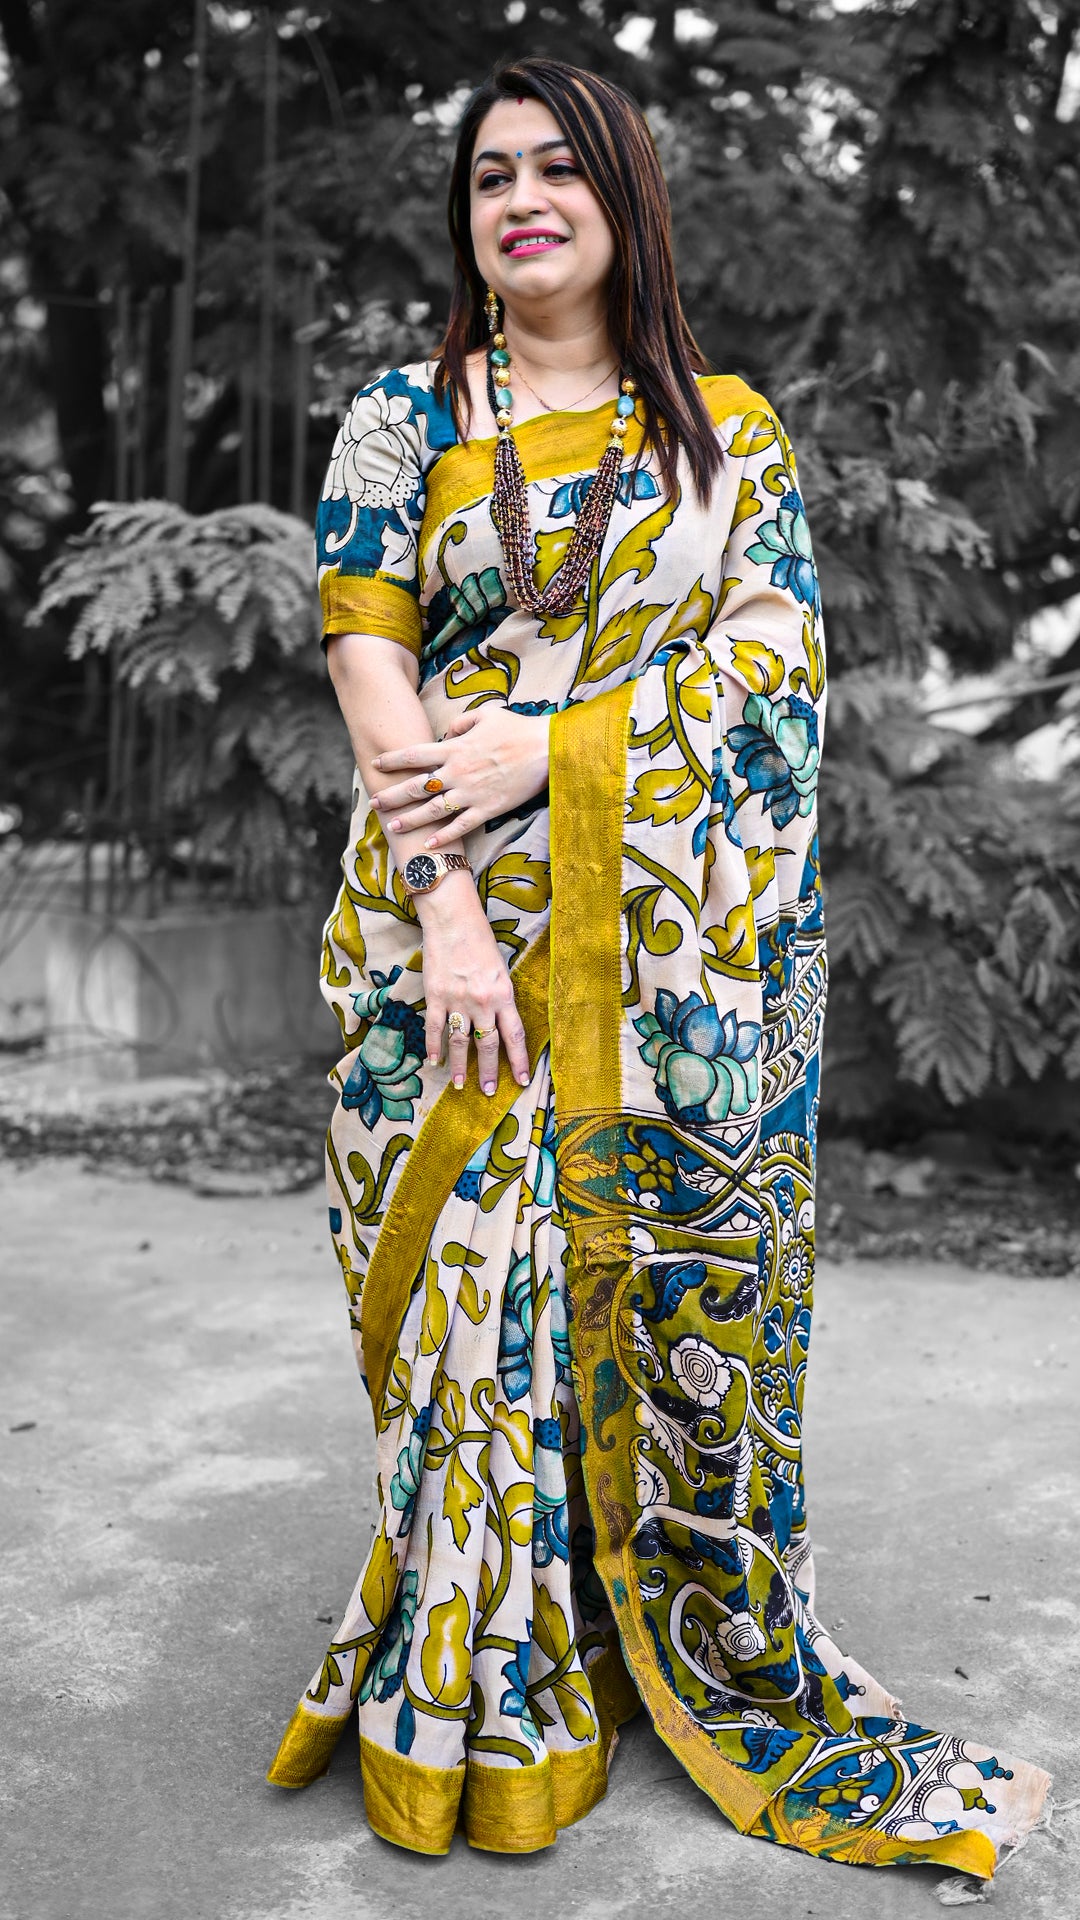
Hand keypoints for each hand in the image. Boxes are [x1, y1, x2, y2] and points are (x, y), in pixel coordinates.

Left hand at [372, 708, 549, 848]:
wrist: (546, 749)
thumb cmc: (517, 729)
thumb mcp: (486, 714)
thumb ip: (461, 722)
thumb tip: (447, 731)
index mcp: (455, 748)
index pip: (414, 754)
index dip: (392, 759)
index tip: (376, 763)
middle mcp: (457, 772)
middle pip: (416, 786)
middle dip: (393, 795)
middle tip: (374, 803)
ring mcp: (471, 793)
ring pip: (433, 809)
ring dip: (411, 819)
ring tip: (393, 827)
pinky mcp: (488, 808)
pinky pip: (461, 825)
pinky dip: (445, 835)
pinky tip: (430, 843)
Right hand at [417, 879, 530, 1093]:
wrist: (452, 919)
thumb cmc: (480, 939)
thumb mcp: (501, 968)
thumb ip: (501, 995)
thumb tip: (500, 1021)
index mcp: (504, 994)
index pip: (514, 1035)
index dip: (519, 1061)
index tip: (521, 1080)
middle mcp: (482, 1002)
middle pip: (487, 1045)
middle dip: (489, 1071)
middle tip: (488, 1090)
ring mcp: (457, 1001)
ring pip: (460, 1043)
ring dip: (460, 1067)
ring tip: (460, 1085)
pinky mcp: (435, 996)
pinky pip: (435, 1029)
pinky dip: (433, 1048)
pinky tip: (433, 1062)